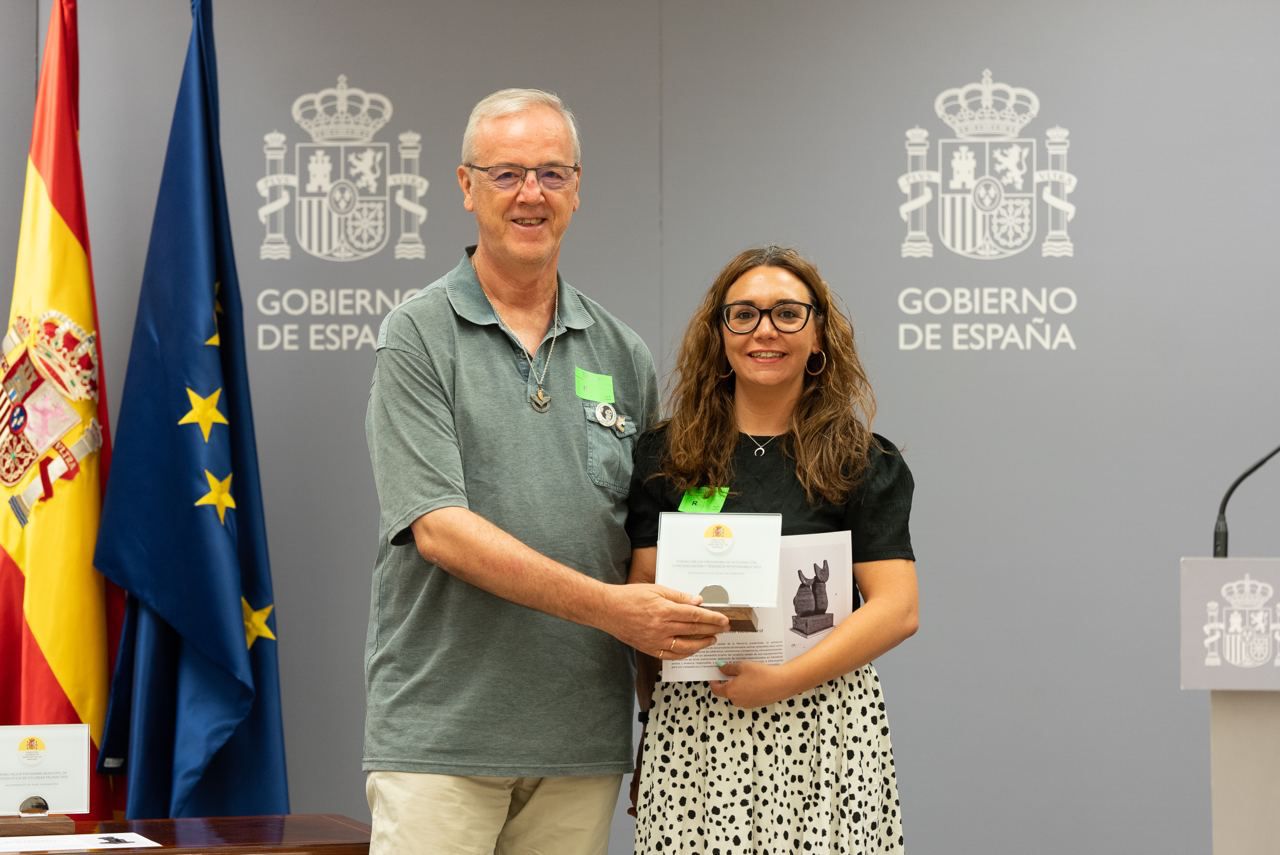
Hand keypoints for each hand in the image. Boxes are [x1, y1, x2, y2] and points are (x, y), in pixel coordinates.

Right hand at [600, 583, 728, 658]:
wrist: (608, 610)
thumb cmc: (630, 597)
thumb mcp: (656, 590)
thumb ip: (678, 597)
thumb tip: (697, 601)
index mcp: (664, 610)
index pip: (695, 616)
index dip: (712, 618)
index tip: (724, 619)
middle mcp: (662, 627)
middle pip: (694, 630)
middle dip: (712, 629)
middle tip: (724, 629)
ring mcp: (656, 641)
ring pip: (686, 646)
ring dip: (702, 643)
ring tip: (713, 639)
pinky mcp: (650, 649)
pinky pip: (672, 655)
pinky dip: (685, 653)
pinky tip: (693, 649)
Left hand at [709, 660, 794, 707]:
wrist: (782, 683)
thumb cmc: (761, 674)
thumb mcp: (742, 666)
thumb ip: (728, 668)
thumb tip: (721, 668)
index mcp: (730, 691)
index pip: (716, 689)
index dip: (713, 682)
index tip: (714, 675)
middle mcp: (737, 700)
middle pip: (727, 691)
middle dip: (727, 681)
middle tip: (731, 670)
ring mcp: (747, 704)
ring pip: (737, 694)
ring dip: (738, 685)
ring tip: (745, 673)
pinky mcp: (757, 704)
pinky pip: (747, 696)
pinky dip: (747, 688)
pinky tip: (754, 679)